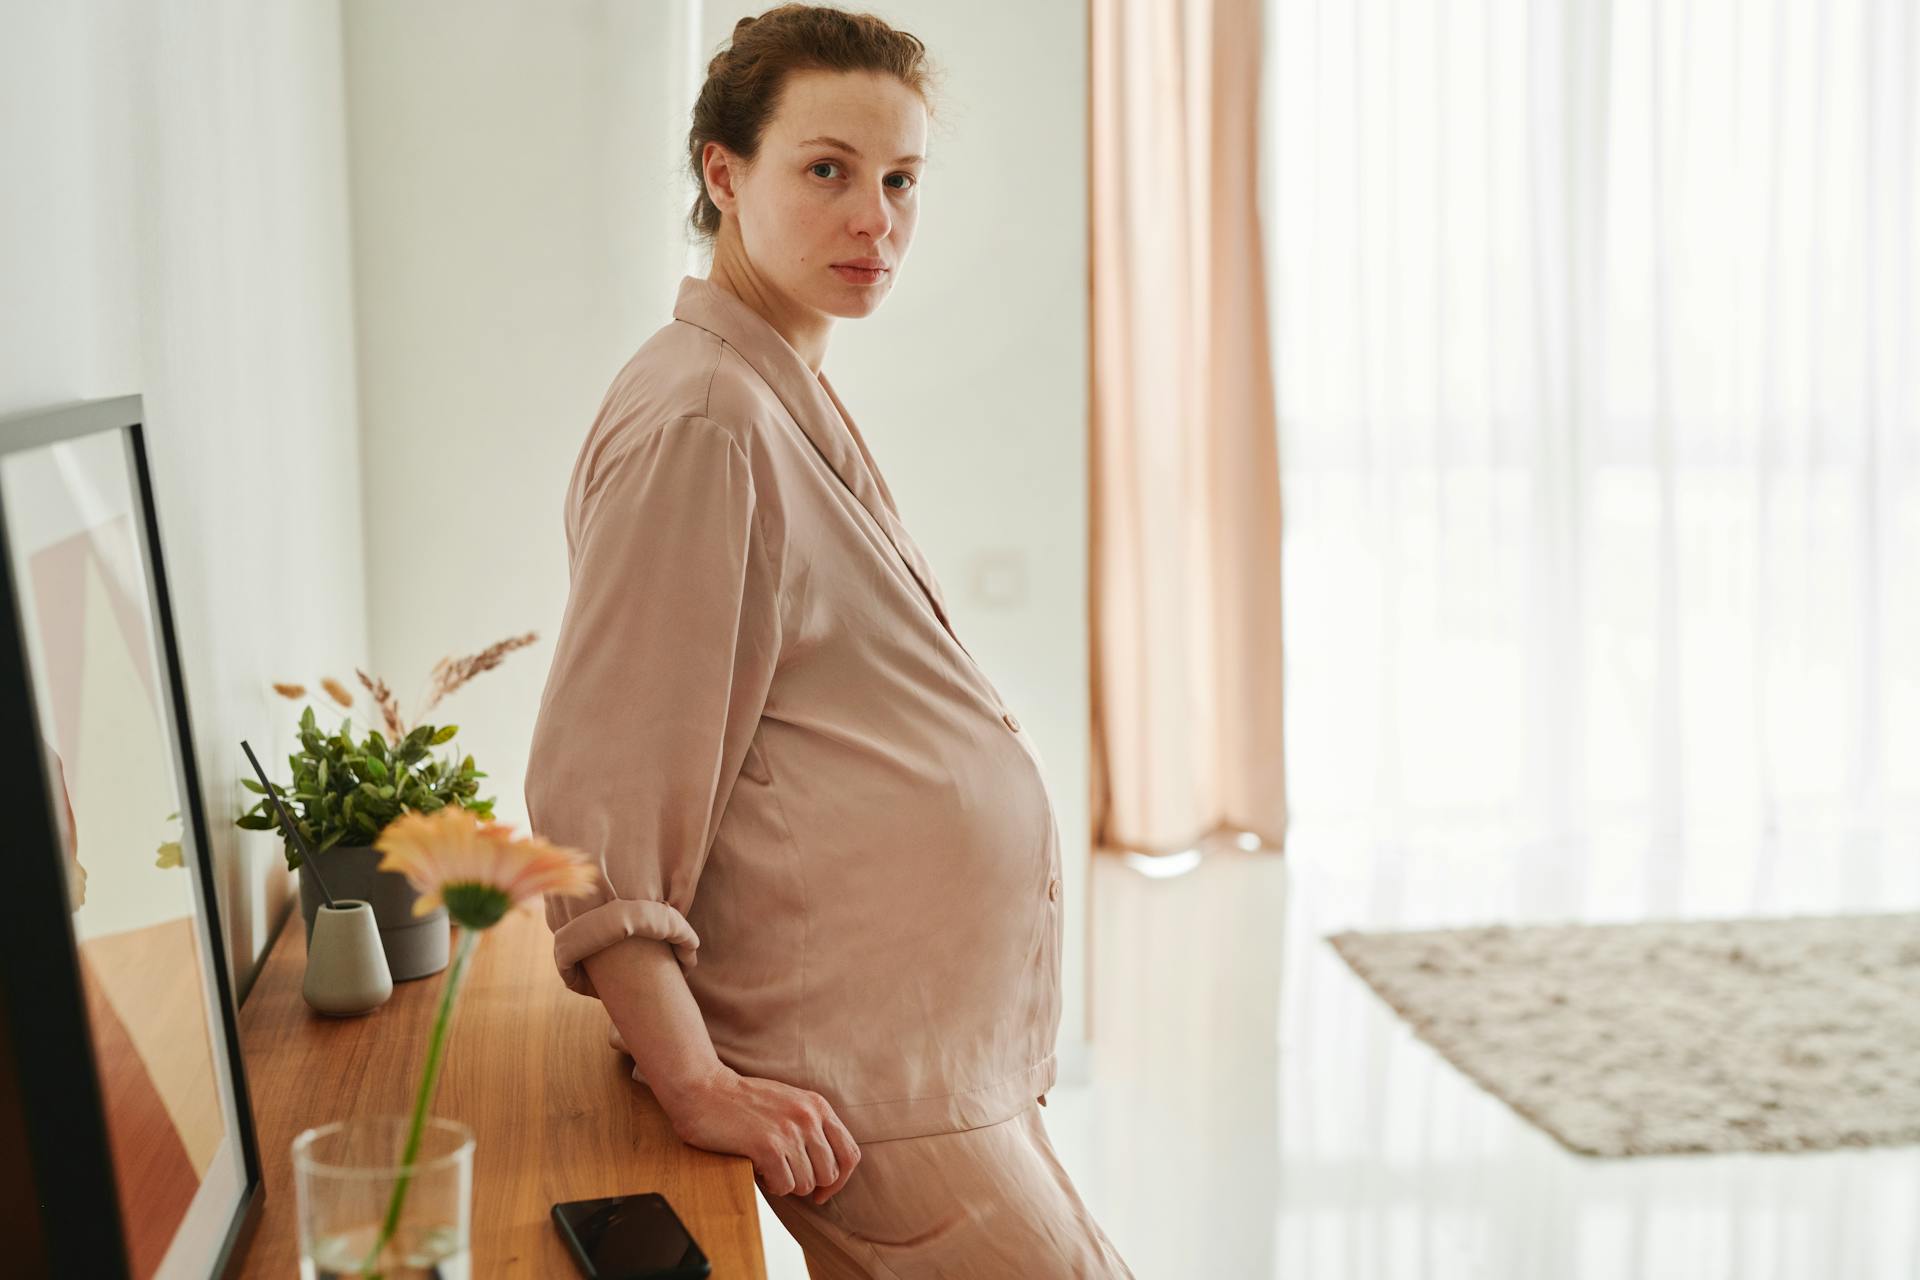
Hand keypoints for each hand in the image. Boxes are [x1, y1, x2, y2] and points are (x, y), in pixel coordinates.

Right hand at [659, 1066, 861, 1203]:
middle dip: (808, 1184)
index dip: (840, 1180)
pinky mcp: (768, 1147)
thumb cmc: (742, 1101)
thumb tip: (828, 1170)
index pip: (850, 1154)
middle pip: (830, 1174)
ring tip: (767, 1167)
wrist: (705, 1090)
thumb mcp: (789, 1103)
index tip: (823, 1191)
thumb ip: (811, 1126)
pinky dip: (771, 1185)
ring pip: (806, 1184)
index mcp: (818, 1106)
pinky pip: (784, 1186)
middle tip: (786, 1177)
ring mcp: (790, 1131)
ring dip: (786, 1184)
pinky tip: (758, 1169)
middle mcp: (809, 1117)